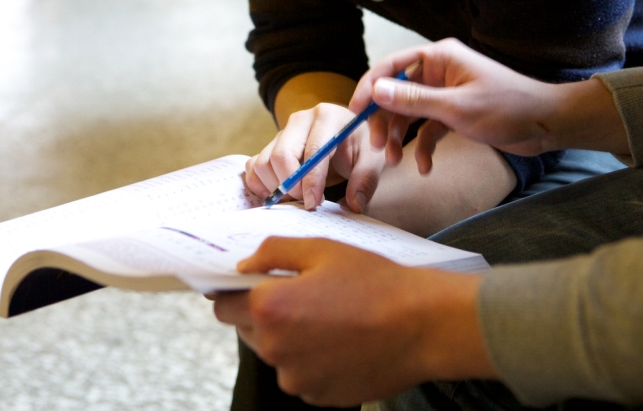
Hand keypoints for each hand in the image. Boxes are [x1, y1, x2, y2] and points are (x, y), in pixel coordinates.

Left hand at [213, 237, 492, 404]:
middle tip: (300, 291)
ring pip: (274, 353)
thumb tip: (244, 265)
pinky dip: (310, 357)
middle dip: (264, 311)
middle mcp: (275, 350)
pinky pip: (299, 373)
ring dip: (287, 335)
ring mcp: (296, 379)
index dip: (234, 291)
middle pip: (248, 328)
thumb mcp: (321, 248)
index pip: (223, 305)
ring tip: (326, 314)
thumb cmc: (372, 280)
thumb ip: (273, 252)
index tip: (250, 282)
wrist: (419, 325)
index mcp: (270, 308)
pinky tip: (339, 338)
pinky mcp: (317, 396)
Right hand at [245, 103, 386, 211]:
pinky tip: (278, 194)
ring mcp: (283, 131)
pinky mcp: (271, 144)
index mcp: (327, 116)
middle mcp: (301, 119)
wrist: (349, 134)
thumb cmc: (361, 145)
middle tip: (306, 202)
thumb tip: (353, 205)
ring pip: (264, 162)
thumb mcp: (373, 159)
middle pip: (281, 155)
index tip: (313, 204)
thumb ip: (365, 180)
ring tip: (296, 198)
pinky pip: (253, 165)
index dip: (310, 181)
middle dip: (291, 185)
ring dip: (275, 187)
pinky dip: (260, 184)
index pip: (313, 150)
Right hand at [350, 37, 628, 173]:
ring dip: (401, 137)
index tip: (355, 112)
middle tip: (377, 147)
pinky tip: (425, 168)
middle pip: (397, 92)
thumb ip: (414, 101)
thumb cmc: (506, 107)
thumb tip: (376, 91)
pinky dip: (423, 147)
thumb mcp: (456, 108)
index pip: (392, 66)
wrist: (546, 125)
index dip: (370, 86)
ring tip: (395, 162)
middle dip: (385, 120)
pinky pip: (428, 128)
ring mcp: (446, 92)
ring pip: (410, 113)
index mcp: (439, 56)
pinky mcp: (454, 113)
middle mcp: (439, 70)